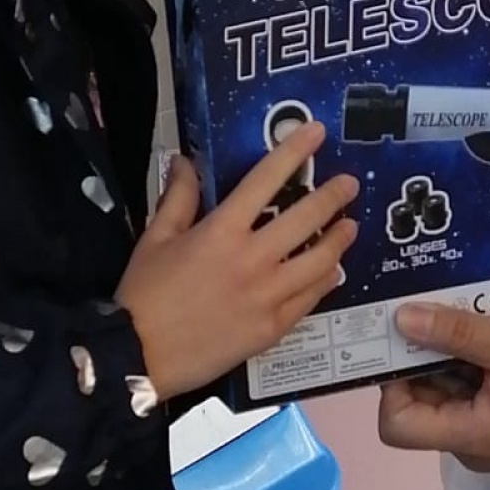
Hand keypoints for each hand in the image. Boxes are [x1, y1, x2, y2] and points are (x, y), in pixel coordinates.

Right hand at [118, 124, 358, 400]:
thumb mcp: (154, 238)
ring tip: (350, 227)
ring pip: (319, 261)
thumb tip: (184, 161)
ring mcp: (267, 296)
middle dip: (333, 196)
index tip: (317, 132)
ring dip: (339, 240)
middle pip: (306, 219)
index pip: (265, 180)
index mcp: (221, 231)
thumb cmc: (143, 294)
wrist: (139, 356)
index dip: (294, 152)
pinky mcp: (272, 328)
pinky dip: (326, 280)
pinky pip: (310, 299)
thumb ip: (178, 198)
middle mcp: (252, 259)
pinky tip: (333, 271)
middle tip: (350, 184)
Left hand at [377, 301, 489, 474]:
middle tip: (437, 312)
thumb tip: (400, 319)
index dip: (391, 383)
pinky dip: (478, 369)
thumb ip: (457, 333)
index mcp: (465, 437)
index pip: (394, 425)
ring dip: (454, 360)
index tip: (409, 341)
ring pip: (452, 397)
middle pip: (422, 405)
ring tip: (468, 316)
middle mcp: (471, 447)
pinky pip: (480, 398)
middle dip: (423, 360)